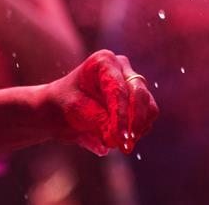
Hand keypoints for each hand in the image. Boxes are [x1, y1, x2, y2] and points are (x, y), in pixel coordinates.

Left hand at [43, 50, 158, 155]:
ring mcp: (132, 82)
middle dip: (135, 122)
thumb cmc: (65, 104)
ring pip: (148, 106)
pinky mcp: (138, 100)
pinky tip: (122, 139)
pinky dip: (138, 131)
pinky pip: (148, 117)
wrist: (60, 110)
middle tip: (126, 146)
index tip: (121, 139)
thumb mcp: (77, 111)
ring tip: (121, 145)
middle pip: (139, 94)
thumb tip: (119, 140)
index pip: (118, 89)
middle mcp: (122, 67)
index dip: (122, 116)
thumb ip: (99, 123)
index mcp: (104, 61)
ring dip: (137, 129)